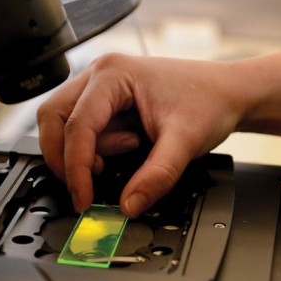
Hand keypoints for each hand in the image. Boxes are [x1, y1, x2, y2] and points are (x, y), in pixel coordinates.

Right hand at [36, 53, 245, 216]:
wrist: (228, 93)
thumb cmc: (209, 101)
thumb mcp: (184, 142)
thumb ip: (156, 176)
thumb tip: (128, 205)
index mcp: (114, 74)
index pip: (77, 125)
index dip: (76, 167)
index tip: (83, 198)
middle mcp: (100, 74)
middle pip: (53, 117)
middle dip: (63, 157)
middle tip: (83, 186)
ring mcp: (100, 86)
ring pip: (62, 122)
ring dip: (84, 151)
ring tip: (128, 151)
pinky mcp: (106, 101)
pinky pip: (82, 127)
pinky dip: (95, 147)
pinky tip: (128, 145)